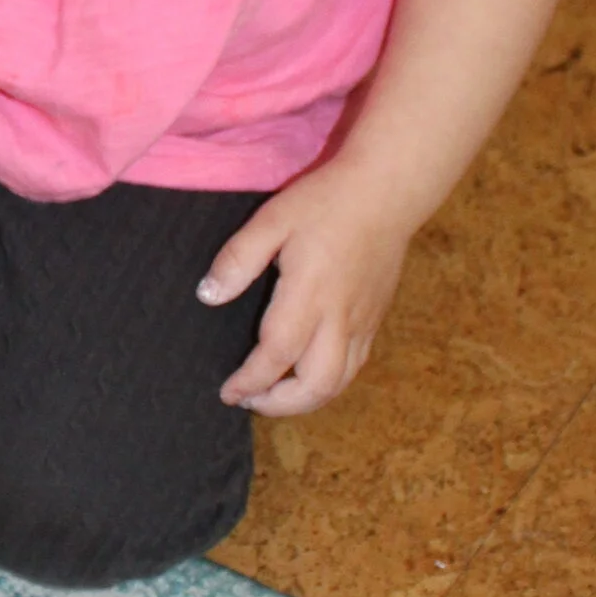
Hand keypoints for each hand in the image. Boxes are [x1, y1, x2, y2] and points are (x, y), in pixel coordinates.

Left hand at [199, 166, 414, 417]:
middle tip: (249, 399)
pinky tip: (306, 373)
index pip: (277, 355)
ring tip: (273, 395)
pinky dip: (327, 383)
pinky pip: (354, 366)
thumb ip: (238, 259)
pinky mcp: (376, 318)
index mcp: (310, 294)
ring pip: (340, 383)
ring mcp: (364, 321)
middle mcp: (341, 317)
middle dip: (279, 405)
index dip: (250, 381)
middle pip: (316, 385)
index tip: (228, 392)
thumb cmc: (326, 201)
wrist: (388, 191)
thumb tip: (207, 296)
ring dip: (304, 400)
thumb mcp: (272, 220)